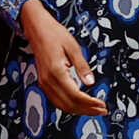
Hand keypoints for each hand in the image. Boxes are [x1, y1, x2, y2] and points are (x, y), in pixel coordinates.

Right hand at [21, 0, 106, 116]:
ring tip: (93, 110)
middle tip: (102, 110)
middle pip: (69, 104)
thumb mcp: (73, 47)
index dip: (90, 103)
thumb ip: (82, 66)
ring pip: (62, 105)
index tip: (102, 105)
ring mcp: (44, 82)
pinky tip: (79, 104)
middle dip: (86, 110)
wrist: (37, 28)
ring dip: (78, 110)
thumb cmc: (54, 34)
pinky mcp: (43, 82)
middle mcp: (48, 80)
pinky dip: (69, 105)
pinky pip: (56, 100)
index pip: (75, 95)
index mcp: (56, 71)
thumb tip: (91, 82)